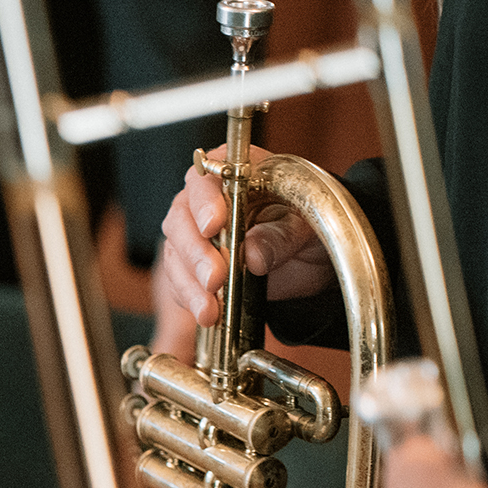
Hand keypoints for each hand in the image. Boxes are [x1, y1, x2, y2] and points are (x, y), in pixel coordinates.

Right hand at [147, 151, 331, 359]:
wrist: (311, 255)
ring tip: (210, 308)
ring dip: (191, 284)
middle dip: (196, 254)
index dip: (205, 202)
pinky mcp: (193, 267)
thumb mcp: (307, 225)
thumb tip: (253, 254)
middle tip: (214, 278)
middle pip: (181, 221)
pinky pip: (181, 282)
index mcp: (233, 174)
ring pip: (176, 255)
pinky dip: (192, 300)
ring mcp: (195, 235)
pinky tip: (208, 313)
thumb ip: (282, 235)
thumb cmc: (307, 224)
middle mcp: (205, 201)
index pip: (205, 180)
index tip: (214, 225)